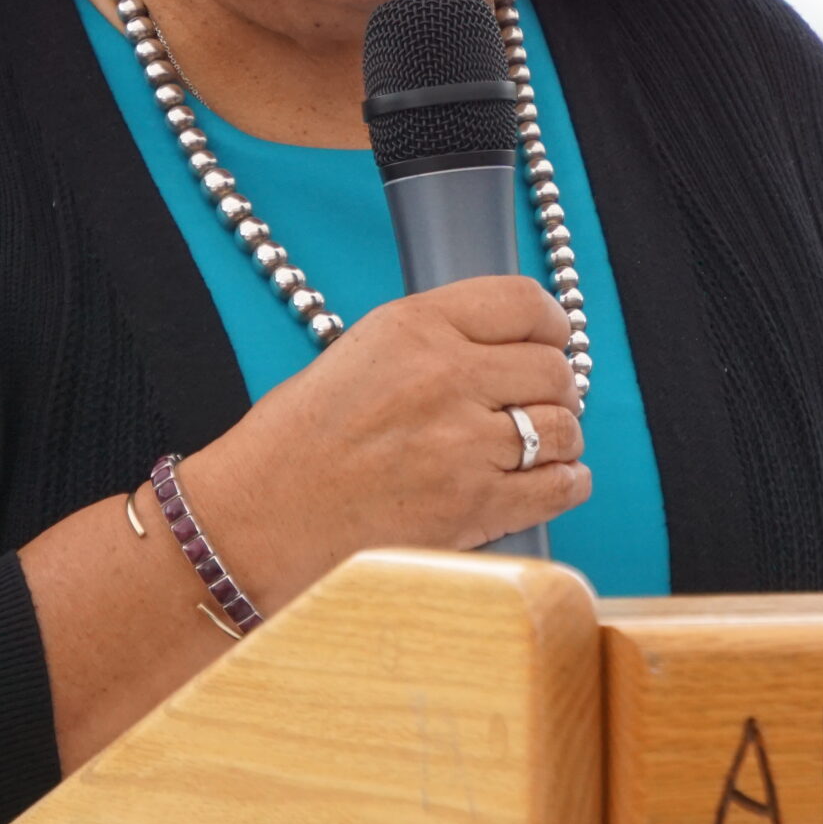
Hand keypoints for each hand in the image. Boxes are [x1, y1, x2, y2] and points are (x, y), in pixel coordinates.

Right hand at [176, 277, 588, 613]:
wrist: (256, 521)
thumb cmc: (295, 442)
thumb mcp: (360, 353)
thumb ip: (437, 341)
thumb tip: (511, 349)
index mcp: (414, 327)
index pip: (525, 302)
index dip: (548, 324)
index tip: (550, 339)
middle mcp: (447, 377)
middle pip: (554, 368)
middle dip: (553, 386)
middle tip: (536, 402)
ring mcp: (465, 445)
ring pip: (564, 427)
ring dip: (559, 436)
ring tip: (535, 445)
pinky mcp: (474, 508)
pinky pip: (560, 487)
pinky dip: (566, 482)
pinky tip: (550, 480)